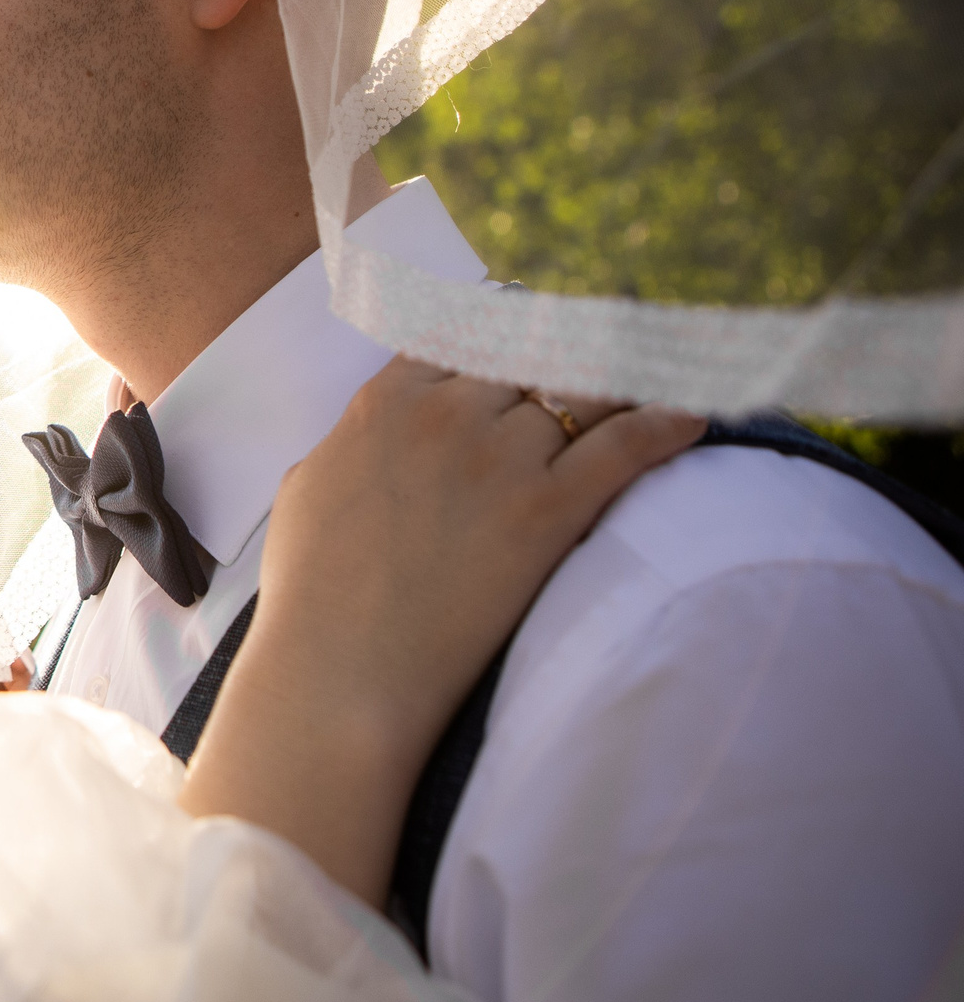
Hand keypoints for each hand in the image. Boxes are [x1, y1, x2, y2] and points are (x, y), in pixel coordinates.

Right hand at [177, 355, 704, 904]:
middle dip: (568, 355)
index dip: (503, 331)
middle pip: (529, 353)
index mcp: (384, 403)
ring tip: (656, 380)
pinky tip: (693, 416)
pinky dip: (666, 423)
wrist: (339, 671)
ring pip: (582, 390)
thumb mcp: (307, 487)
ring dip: (620, 384)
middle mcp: (444, 413)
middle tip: (610, 351)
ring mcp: (498, 459)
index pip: (462, 331)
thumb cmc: (311, 594)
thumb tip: (376, 434)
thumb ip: (352, 442)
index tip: (533, 335)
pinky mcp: (546, 511)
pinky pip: (626, 445)